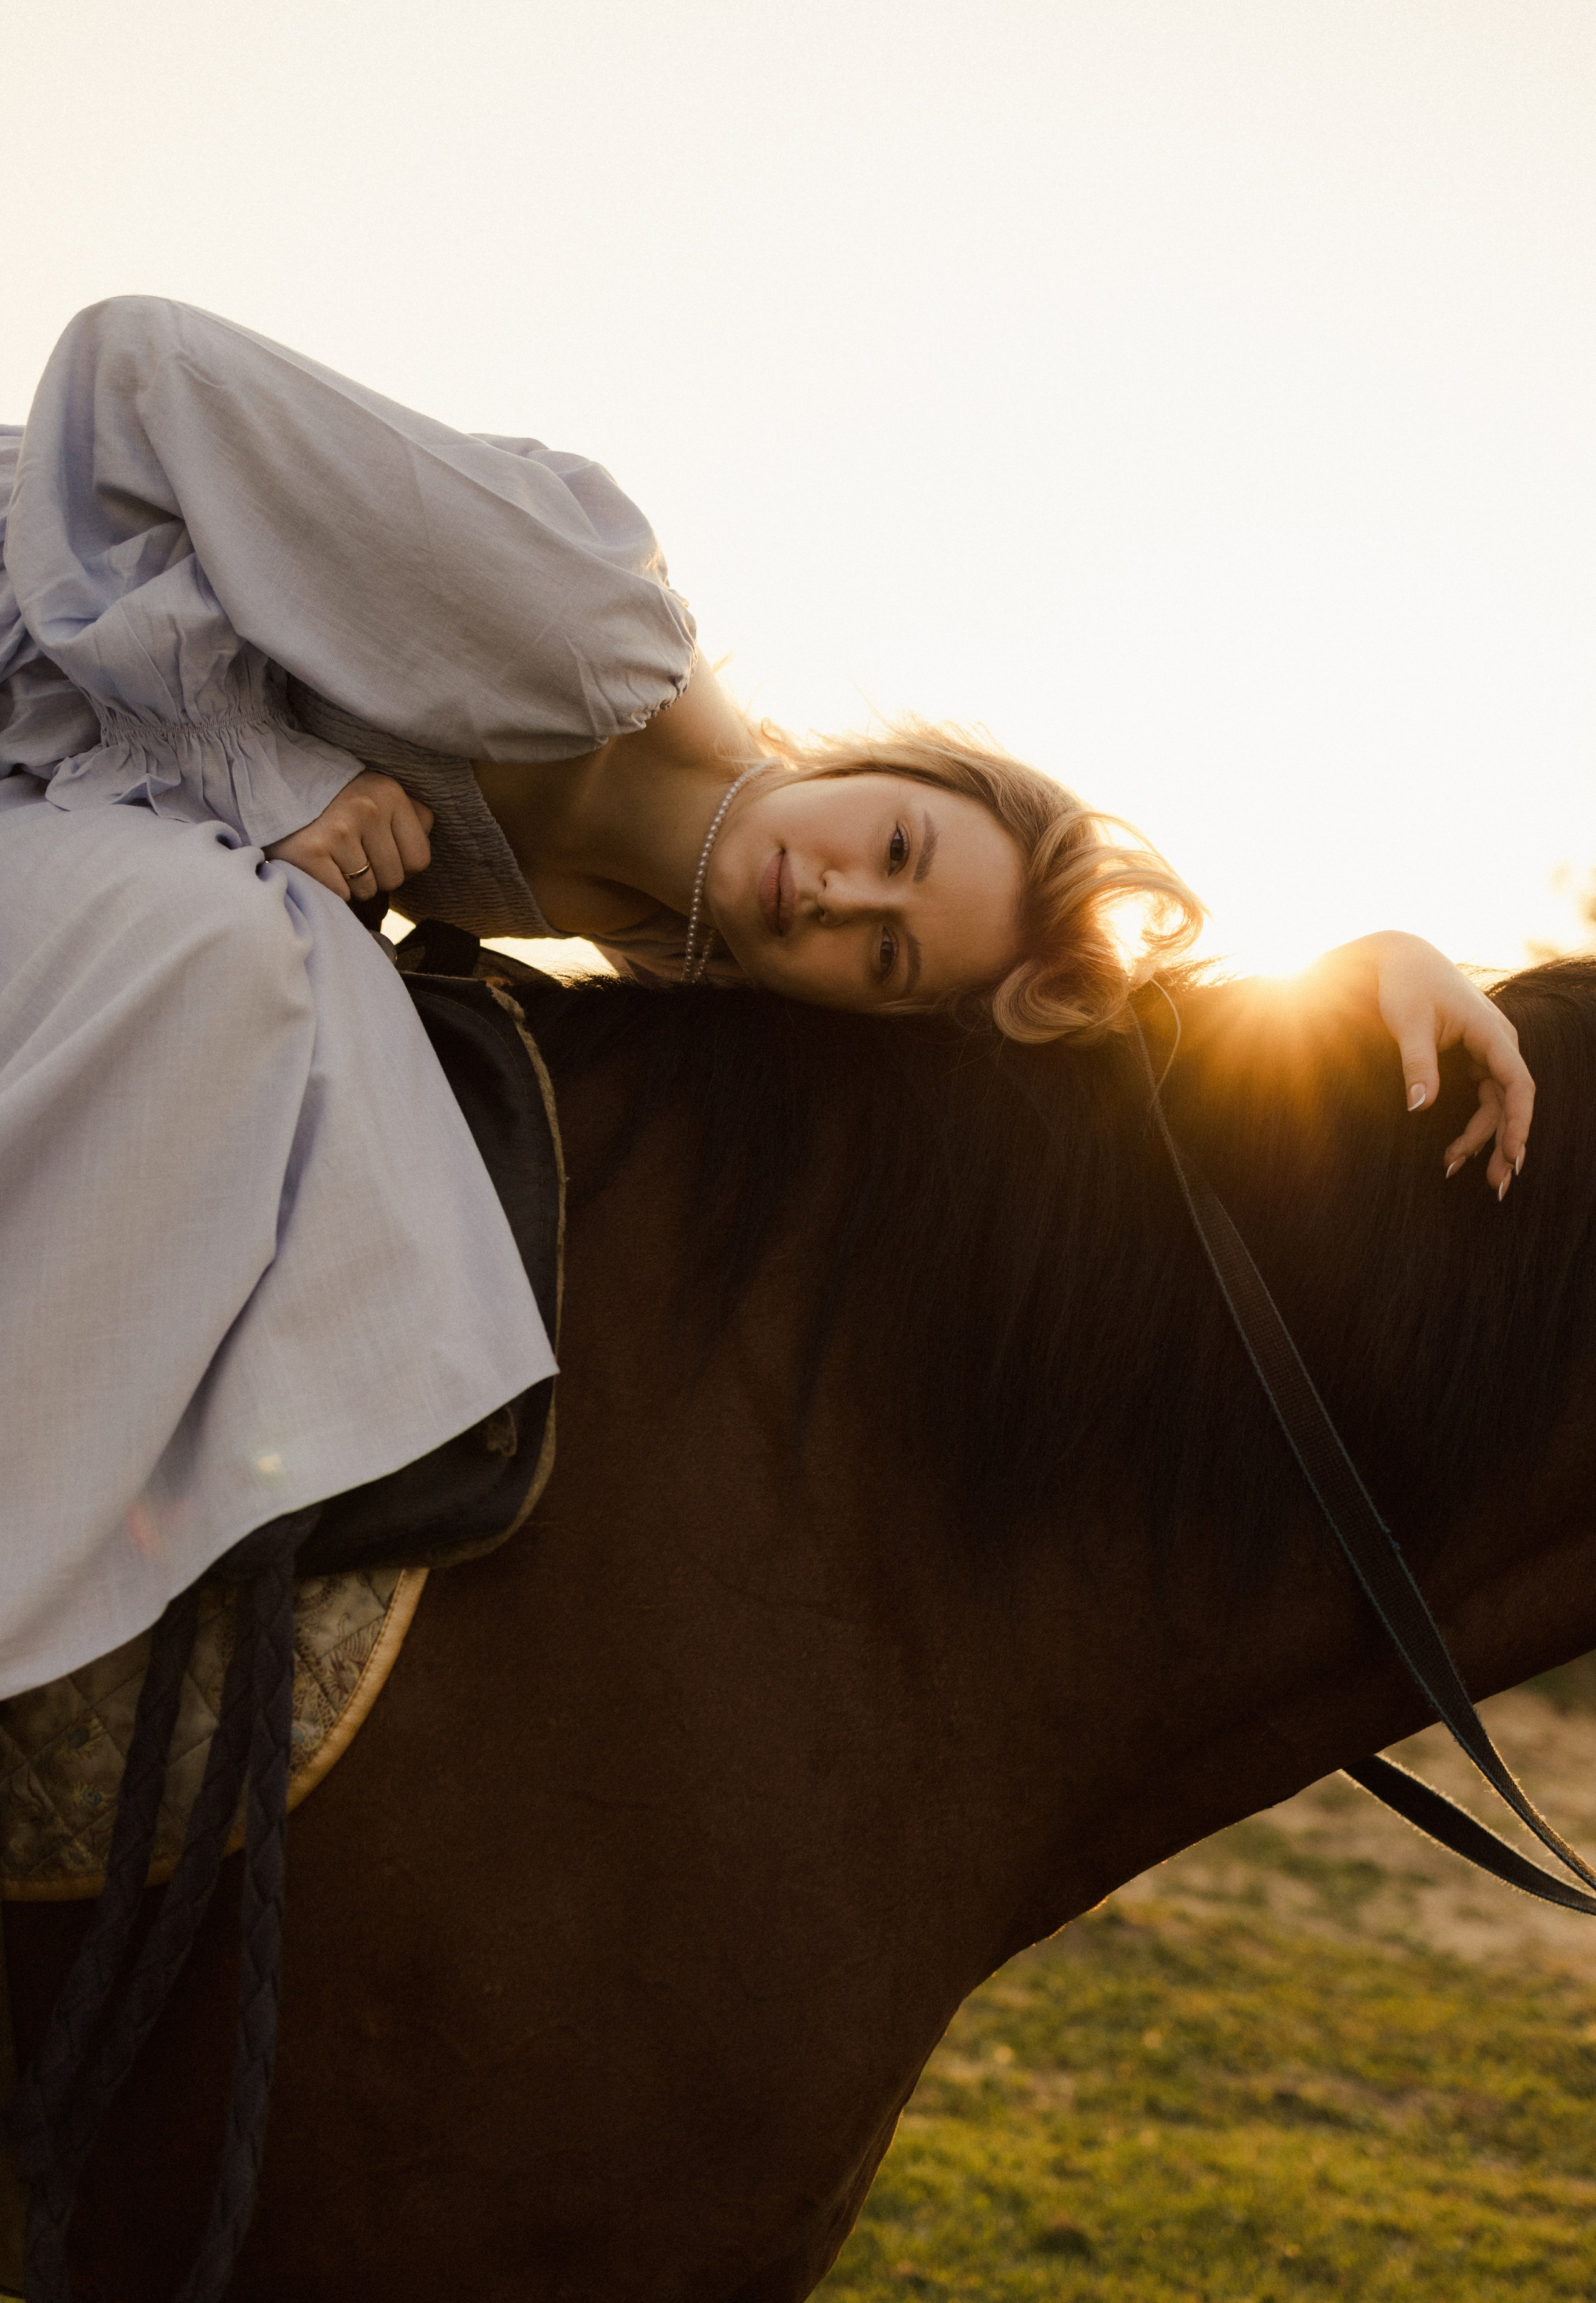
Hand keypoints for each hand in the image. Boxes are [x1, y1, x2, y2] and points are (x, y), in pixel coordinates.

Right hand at [265, 772, 432, 903]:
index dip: (401, 865)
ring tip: (331, 857)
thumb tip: (424, 840)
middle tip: (349, 854)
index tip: (378, 852)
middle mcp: (367, 809)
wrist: (270, 785)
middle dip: (375, 875)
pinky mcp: (309, 853)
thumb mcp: (377, 792)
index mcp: (389, 794)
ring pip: (366, 890)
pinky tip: (317, 867)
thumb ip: (411, 815)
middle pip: (394, 879)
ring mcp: (337, 831)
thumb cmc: (333, 799)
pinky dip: (330, 890)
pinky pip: (340, 895)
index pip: (420, 859)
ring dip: (351, 883)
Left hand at [1319, 931, 1532, 1197]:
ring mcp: (1488, 1052)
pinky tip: (1456, 1153)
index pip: (1518, 1085)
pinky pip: (1482, 1099)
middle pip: (1511, 1103)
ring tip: (1454, 1170)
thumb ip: (1417, 1063)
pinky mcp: (1473, 1058)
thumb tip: (1418, 1107)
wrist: (1399, 959)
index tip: (1513, 1155)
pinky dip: (1473, 1126)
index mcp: (1492, 1033)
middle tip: (1496, 1187)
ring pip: (1495, 1105)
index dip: (1519, 1123)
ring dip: (1483, 1140)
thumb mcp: (1408, 1022)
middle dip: (1505, 1144)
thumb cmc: (1405, 985)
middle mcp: (1498, 1044)